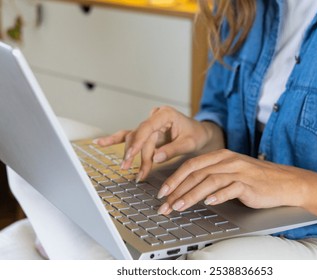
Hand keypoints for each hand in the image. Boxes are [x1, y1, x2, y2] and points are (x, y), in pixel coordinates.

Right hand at [94, 106, 223, 180]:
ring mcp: (149, 124)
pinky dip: (115, 140)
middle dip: (138, 157)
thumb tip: (155, 158)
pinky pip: (129, 136)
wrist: (200, 134)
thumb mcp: (189, 143)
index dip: (138, 142)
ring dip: (131, 155)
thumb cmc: (196, 136)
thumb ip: (172, 149)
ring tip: (126, 167)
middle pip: (141, 138)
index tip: (131, 156)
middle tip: (138, 174)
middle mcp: (154, 117)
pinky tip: (100, 143)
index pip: (147, 128)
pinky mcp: (147, 132)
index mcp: (165, 114)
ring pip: (135, 140)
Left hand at [157, 149, 306, 214]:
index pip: (191, 165)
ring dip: (191, 194)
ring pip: (209, 181)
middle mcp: (228, 161)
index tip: (162, 191)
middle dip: (177, 189)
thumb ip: (212, 176)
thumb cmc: (256, 179)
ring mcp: (239, 171)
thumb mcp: (231, 172)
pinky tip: (209, 203)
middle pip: (196, 173)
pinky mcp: (250, 184)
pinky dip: (218, 196)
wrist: (286, 182)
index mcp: (221, 156)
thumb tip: (187, 189)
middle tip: (164, 203)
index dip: (174, 178)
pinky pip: (231, 188)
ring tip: (178, 206)